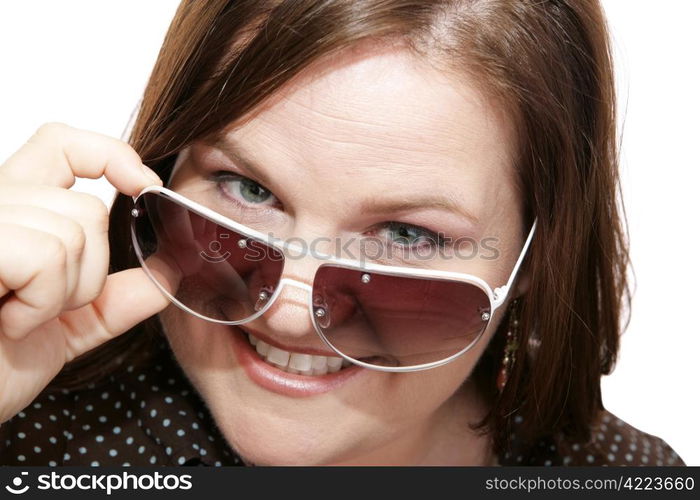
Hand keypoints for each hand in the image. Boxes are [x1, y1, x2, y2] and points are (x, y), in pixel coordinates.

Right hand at [0, 122, 169, 422]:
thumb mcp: (67, 327)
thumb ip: (114, 299)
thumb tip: (166, 277)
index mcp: (14, 213)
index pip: (61, 144)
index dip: (111, 154)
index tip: (143, 185)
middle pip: (87, 209)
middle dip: (87, 274)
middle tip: (39, 309)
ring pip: (73, 231)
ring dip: (61, 294)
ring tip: (17, 317)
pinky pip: (45, 254)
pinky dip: (41, 302)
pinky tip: (8, 323)